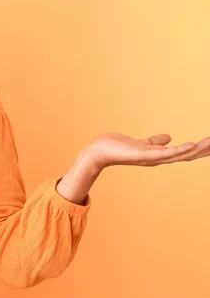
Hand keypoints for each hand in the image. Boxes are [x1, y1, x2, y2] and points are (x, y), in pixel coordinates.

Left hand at [87, 132, 209, 168]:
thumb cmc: (117, 148)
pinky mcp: (143, 155)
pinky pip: (164, 154)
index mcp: (159, 155)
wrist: (99, 152)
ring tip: (209, 143)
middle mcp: (158, 159)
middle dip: (203, 150)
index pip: (185, 153)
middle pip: (186, 155)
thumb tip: (169, 137)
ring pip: (178, 155)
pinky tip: (190, 145)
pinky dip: (178, 150)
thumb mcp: (142, 143)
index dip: (200, 149)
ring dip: (195, 150)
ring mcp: (151, 158)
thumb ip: (155, 142)